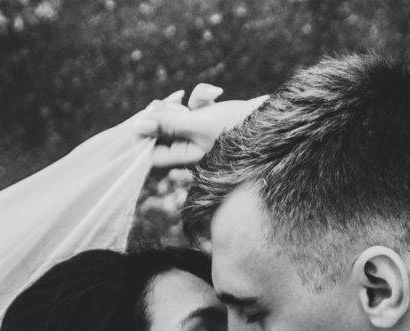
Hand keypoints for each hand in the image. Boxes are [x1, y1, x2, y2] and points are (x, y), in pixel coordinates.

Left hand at [135, 85, 266, 167]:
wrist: (269, 116)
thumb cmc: (237, 126)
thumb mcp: (201, 124)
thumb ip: (169, 124)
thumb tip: (139, 125)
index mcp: (185, 158)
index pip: (152, 152)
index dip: (145, 133)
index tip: (144, 115)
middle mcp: (189, 148)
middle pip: (162, 129)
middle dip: (168, 111)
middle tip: (176, 102)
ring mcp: (198, 132)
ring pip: (177, 111)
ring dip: (188, 101)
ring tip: (204, 100)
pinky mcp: (207, 117)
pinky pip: (194, 102)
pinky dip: (202, 94)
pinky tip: (216, 93)